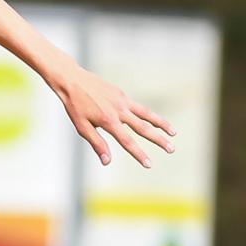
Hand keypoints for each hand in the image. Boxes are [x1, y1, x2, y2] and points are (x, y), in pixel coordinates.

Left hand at [52, 67, 174, 167]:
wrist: (72, 80)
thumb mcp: (82, 127)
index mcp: (108, 121)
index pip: (128, 141)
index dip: (139, 154)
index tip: (149, 164)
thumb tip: (107, 161)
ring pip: (146, 114)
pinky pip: (138, 106)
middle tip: (171, 149)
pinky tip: (154, 121)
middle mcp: (119, 111)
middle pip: (143, 128)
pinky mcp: (121, 94)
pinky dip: (148, 114)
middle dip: (158, 140)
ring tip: (173, 133)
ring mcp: (122, 101)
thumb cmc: (75, 106)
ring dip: (161, 124)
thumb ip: (97, 143)